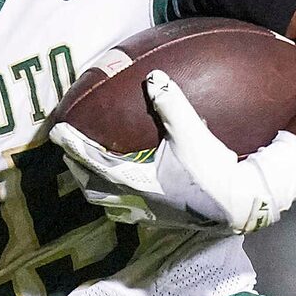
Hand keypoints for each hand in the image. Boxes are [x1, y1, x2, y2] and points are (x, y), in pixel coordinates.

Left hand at [50, 70, 295, 234]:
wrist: (239, 205)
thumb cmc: (214, 171)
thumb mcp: (193, 134)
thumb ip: (171, 104)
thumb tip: (154, 77)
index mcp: (137, 182)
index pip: (94, 161)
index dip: (73, 146)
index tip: (57, 131)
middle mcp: (138, 202)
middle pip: (93, 188)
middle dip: (78, 169)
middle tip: (69, 151)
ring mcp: (149, 214)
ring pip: (109, 203)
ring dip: (95, 186)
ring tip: (89, 171)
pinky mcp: (163, 218)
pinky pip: (128, 209)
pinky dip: (117, 197)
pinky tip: (126, 188)